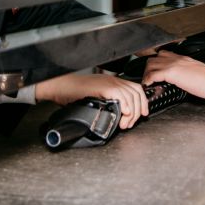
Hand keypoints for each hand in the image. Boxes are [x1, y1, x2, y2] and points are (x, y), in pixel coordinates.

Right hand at [34, 73, 149, 128]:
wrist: (62, 87)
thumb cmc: (74, 93)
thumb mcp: (96, 96)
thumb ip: (108, 102)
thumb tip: (118, 115)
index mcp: (113, 82)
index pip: (136, 89)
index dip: (142, 102)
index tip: (142, 114)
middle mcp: (113, 80)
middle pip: (136, 93)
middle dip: (138, 111)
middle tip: (130, 123)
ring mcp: (109, 82)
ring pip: (130, 96)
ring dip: (131, 112)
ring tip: (124, 124)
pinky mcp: (103, 87)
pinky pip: (120, 94)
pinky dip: (125, 105)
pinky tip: (123, 114)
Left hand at [142, 51, 204, 99]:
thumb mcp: (195, 71)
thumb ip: (186, 72)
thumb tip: (183, 79)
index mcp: (182, 59)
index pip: (164, 54)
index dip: (156, 63)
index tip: (153, 70)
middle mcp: (176, 59)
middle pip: (154, 58)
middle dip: (148, 68)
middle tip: (148, 78)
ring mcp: (173, 64)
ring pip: (151, 64)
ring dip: (147, 73)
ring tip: (147, 82)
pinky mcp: (172, 73)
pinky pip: (154, 74)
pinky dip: (148, 80)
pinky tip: (148, 85)